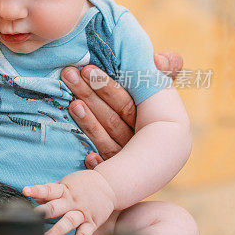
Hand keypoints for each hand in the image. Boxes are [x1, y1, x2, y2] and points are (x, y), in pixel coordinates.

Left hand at [23, 170, 116, 234]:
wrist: (110, 185)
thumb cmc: (83, 184)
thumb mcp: (66, 183)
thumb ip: (50, 192)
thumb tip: (35, 199)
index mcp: (64, 190)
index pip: (48, 189)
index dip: (36, 190)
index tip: (25, 191)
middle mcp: (72, 201)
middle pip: (56, 207)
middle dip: (44, 212)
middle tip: (32, 218)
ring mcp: (82, 213)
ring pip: (69, 221)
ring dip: (58, 229)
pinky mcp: (92, 222)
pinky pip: (84, 234)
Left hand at [61, 52, 182, 167]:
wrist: (149, 154)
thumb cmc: (146, 107)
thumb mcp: (159, 88)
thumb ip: (165, 69)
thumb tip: (158, 59)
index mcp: (147, 117)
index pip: (126, 103)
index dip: (107, 86)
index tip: (87, 69)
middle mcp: (139, 139)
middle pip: (113, 118)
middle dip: (90, 96)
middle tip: (69, 75)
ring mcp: (128, 158)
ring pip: (107, 141)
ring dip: (89, 124)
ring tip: (72, 104)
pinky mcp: (118, 175)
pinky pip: (108, 169)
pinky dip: (99, 163)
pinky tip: (88, 156)